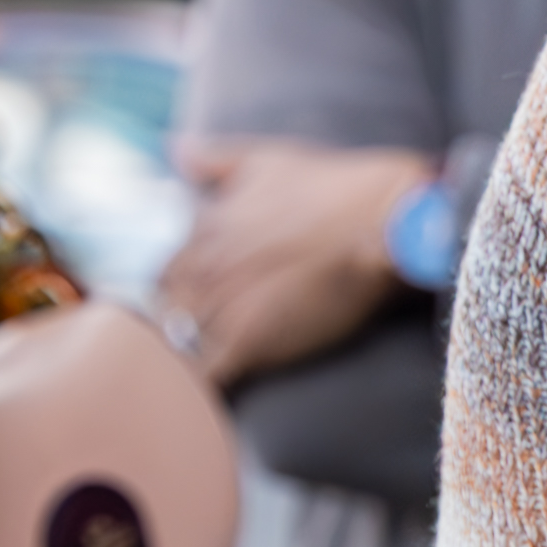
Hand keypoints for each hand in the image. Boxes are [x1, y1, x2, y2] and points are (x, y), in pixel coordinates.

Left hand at [154, 133, 437, 387]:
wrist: (382, 217)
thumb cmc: (334, 186)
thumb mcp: (266, 159)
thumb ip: (216, 160)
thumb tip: (176, 151)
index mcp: (204, 230)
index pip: (166, 275)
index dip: (182, 295)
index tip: (205, 308)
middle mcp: (203, 266)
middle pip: (164, 312)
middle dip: (178, 329)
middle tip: (207, 347)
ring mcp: (221, 305)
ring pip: (175, 346)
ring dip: (186, 361)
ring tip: (205, 378)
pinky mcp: (247, 341)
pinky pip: (204, 377)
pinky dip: (204, 389)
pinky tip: (218, 396)